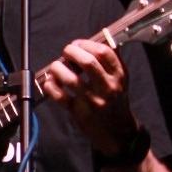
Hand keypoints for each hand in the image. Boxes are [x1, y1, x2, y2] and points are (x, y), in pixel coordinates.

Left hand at [38, 38, 138, 155]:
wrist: (118, 132)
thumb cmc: (115, 101)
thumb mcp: (120, 80)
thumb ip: (111, 62)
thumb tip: (98, 39)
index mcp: (119, 76)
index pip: (104, 52)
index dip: (87, 44)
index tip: (78, 44)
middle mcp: (107, 87)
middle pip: (88, 62)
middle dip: (72, 52)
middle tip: (66, 52)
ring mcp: (93, 101)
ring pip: (71, 79)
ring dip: (58, 68)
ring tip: (56, 66)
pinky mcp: (78, 112)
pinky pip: (60, 96)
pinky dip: (51, 86)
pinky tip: (50, 82)